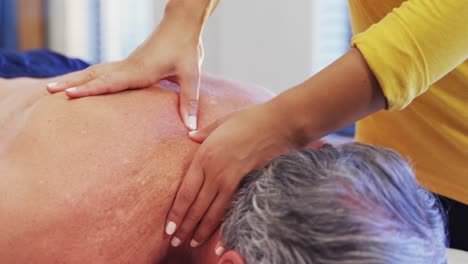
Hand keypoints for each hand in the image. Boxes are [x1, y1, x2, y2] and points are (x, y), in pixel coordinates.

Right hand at [46, 17, 203, 129]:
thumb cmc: (186, 49)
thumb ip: (188, 102)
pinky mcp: (129, 63)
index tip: (69, 95)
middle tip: (49, 92)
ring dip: (76, 80)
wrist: (181, 25)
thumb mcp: (191, 76)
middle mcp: (128, 67)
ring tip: (55, 88)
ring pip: (96, 71)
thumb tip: (190, 128)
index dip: (90, 89)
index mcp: (140, 71)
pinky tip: (82, 83)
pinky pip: (104, 71)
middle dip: (72, 84)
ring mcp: (126, 64)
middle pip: (94, 76)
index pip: (110, 82)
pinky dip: (89, 77)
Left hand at [164, 103, 304, 247]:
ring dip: (201, 230)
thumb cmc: (250, 119)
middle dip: (185, 227)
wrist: (280, 124)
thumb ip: (204, 132)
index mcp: (204, 156)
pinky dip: (222, 225)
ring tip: (193, 243)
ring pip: (213, 212)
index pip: (185, 192)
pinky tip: (218, 237)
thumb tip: (190, 135)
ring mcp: (232, 179)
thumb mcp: (221, 122)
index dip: (176, 213)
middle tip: (176, 242)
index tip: (169, 228)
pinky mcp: (247, 184)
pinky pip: (231, 208)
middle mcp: (215, 171)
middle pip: (196, 206)